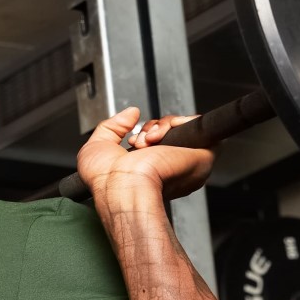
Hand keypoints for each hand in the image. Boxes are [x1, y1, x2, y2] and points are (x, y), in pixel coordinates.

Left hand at [77, 107, 215, 200]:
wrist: (121, 187)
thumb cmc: (106, 181)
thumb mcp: (98, 147)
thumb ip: (113, 126)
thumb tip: (132, 112)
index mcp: (153, 173)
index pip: (159, 144)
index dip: (146, 132)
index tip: (132, 141)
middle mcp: (172, 169)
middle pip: (170, 132)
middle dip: (152, 127)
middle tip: (139, 141)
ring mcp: (186, 162)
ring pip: (182, 126)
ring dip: (162, 125)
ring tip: (147, 141)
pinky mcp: (201, 156)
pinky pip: (197, 125)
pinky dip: (179, 121)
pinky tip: (161, 135)